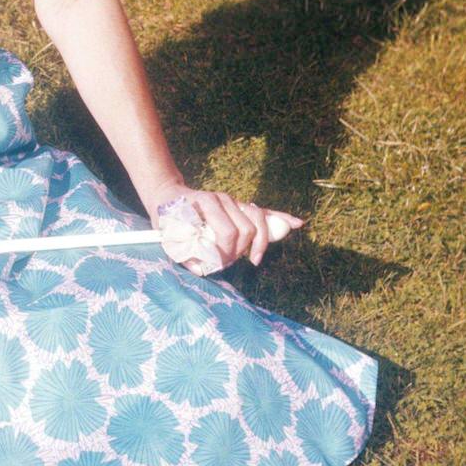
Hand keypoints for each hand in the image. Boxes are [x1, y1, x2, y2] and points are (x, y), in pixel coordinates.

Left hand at [147, 182, 302, 269]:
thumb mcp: (169, 234)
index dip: (227, 253)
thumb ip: (185, 252)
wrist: (167, 195)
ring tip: (255, 259)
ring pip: (258, 219)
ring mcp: (233, 201)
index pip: (228, 232)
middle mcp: (222, 199)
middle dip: (242, 250)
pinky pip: (263, 210)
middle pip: (247, 227)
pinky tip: (298, 223)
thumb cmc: (168, 217)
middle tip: (231, 262)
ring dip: (260, 242)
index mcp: (206, 203)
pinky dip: (281, 216)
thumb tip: (203, 269)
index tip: (220, 264)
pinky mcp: (239, 205)